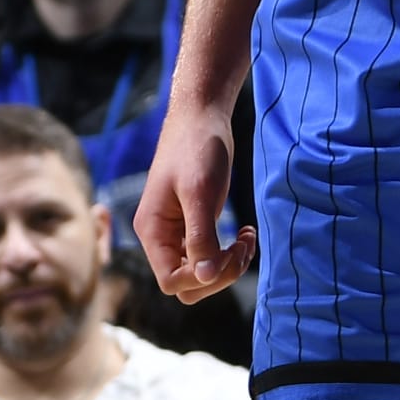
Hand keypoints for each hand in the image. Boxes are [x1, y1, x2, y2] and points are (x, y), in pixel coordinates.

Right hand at [134, 103, 256, 303]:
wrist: (202, 117)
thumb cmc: (196, 148)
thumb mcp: (199, 192)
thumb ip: (200, 236)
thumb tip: (204, 277)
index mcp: (152, 229)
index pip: (170, 280)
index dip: (200, 278)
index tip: (225, 253)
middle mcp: (161, 236)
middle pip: (187, 283)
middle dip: (219, 274)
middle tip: (241, 247)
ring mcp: (177, 232)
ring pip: (201, 273)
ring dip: (228, 265)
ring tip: (247, 240)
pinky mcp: (194, 225)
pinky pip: (209, 256)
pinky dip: (229, 253)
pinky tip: (245, 234)